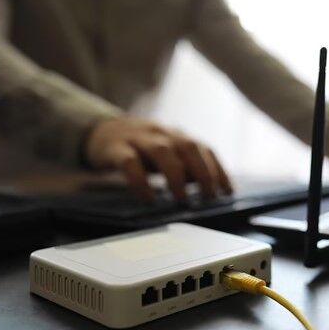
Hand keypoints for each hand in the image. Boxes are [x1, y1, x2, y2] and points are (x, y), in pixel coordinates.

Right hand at [85, 117, 231, 199]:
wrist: (100, 130)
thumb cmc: (140, 148)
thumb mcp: (166, 153)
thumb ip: (186, 166)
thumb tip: (210, 188)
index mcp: (177, 135)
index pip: (204, 149)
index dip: (218, 169)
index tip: (228, 192)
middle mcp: (161, 133)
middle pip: (187, 147)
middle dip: (202, 172)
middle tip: (208, 197)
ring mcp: (138, 138)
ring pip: (162, 151)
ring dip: (176, 175)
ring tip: (182, 199)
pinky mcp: (115, 148)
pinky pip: (129, 162)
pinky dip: (141, 181)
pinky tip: (148, 198)